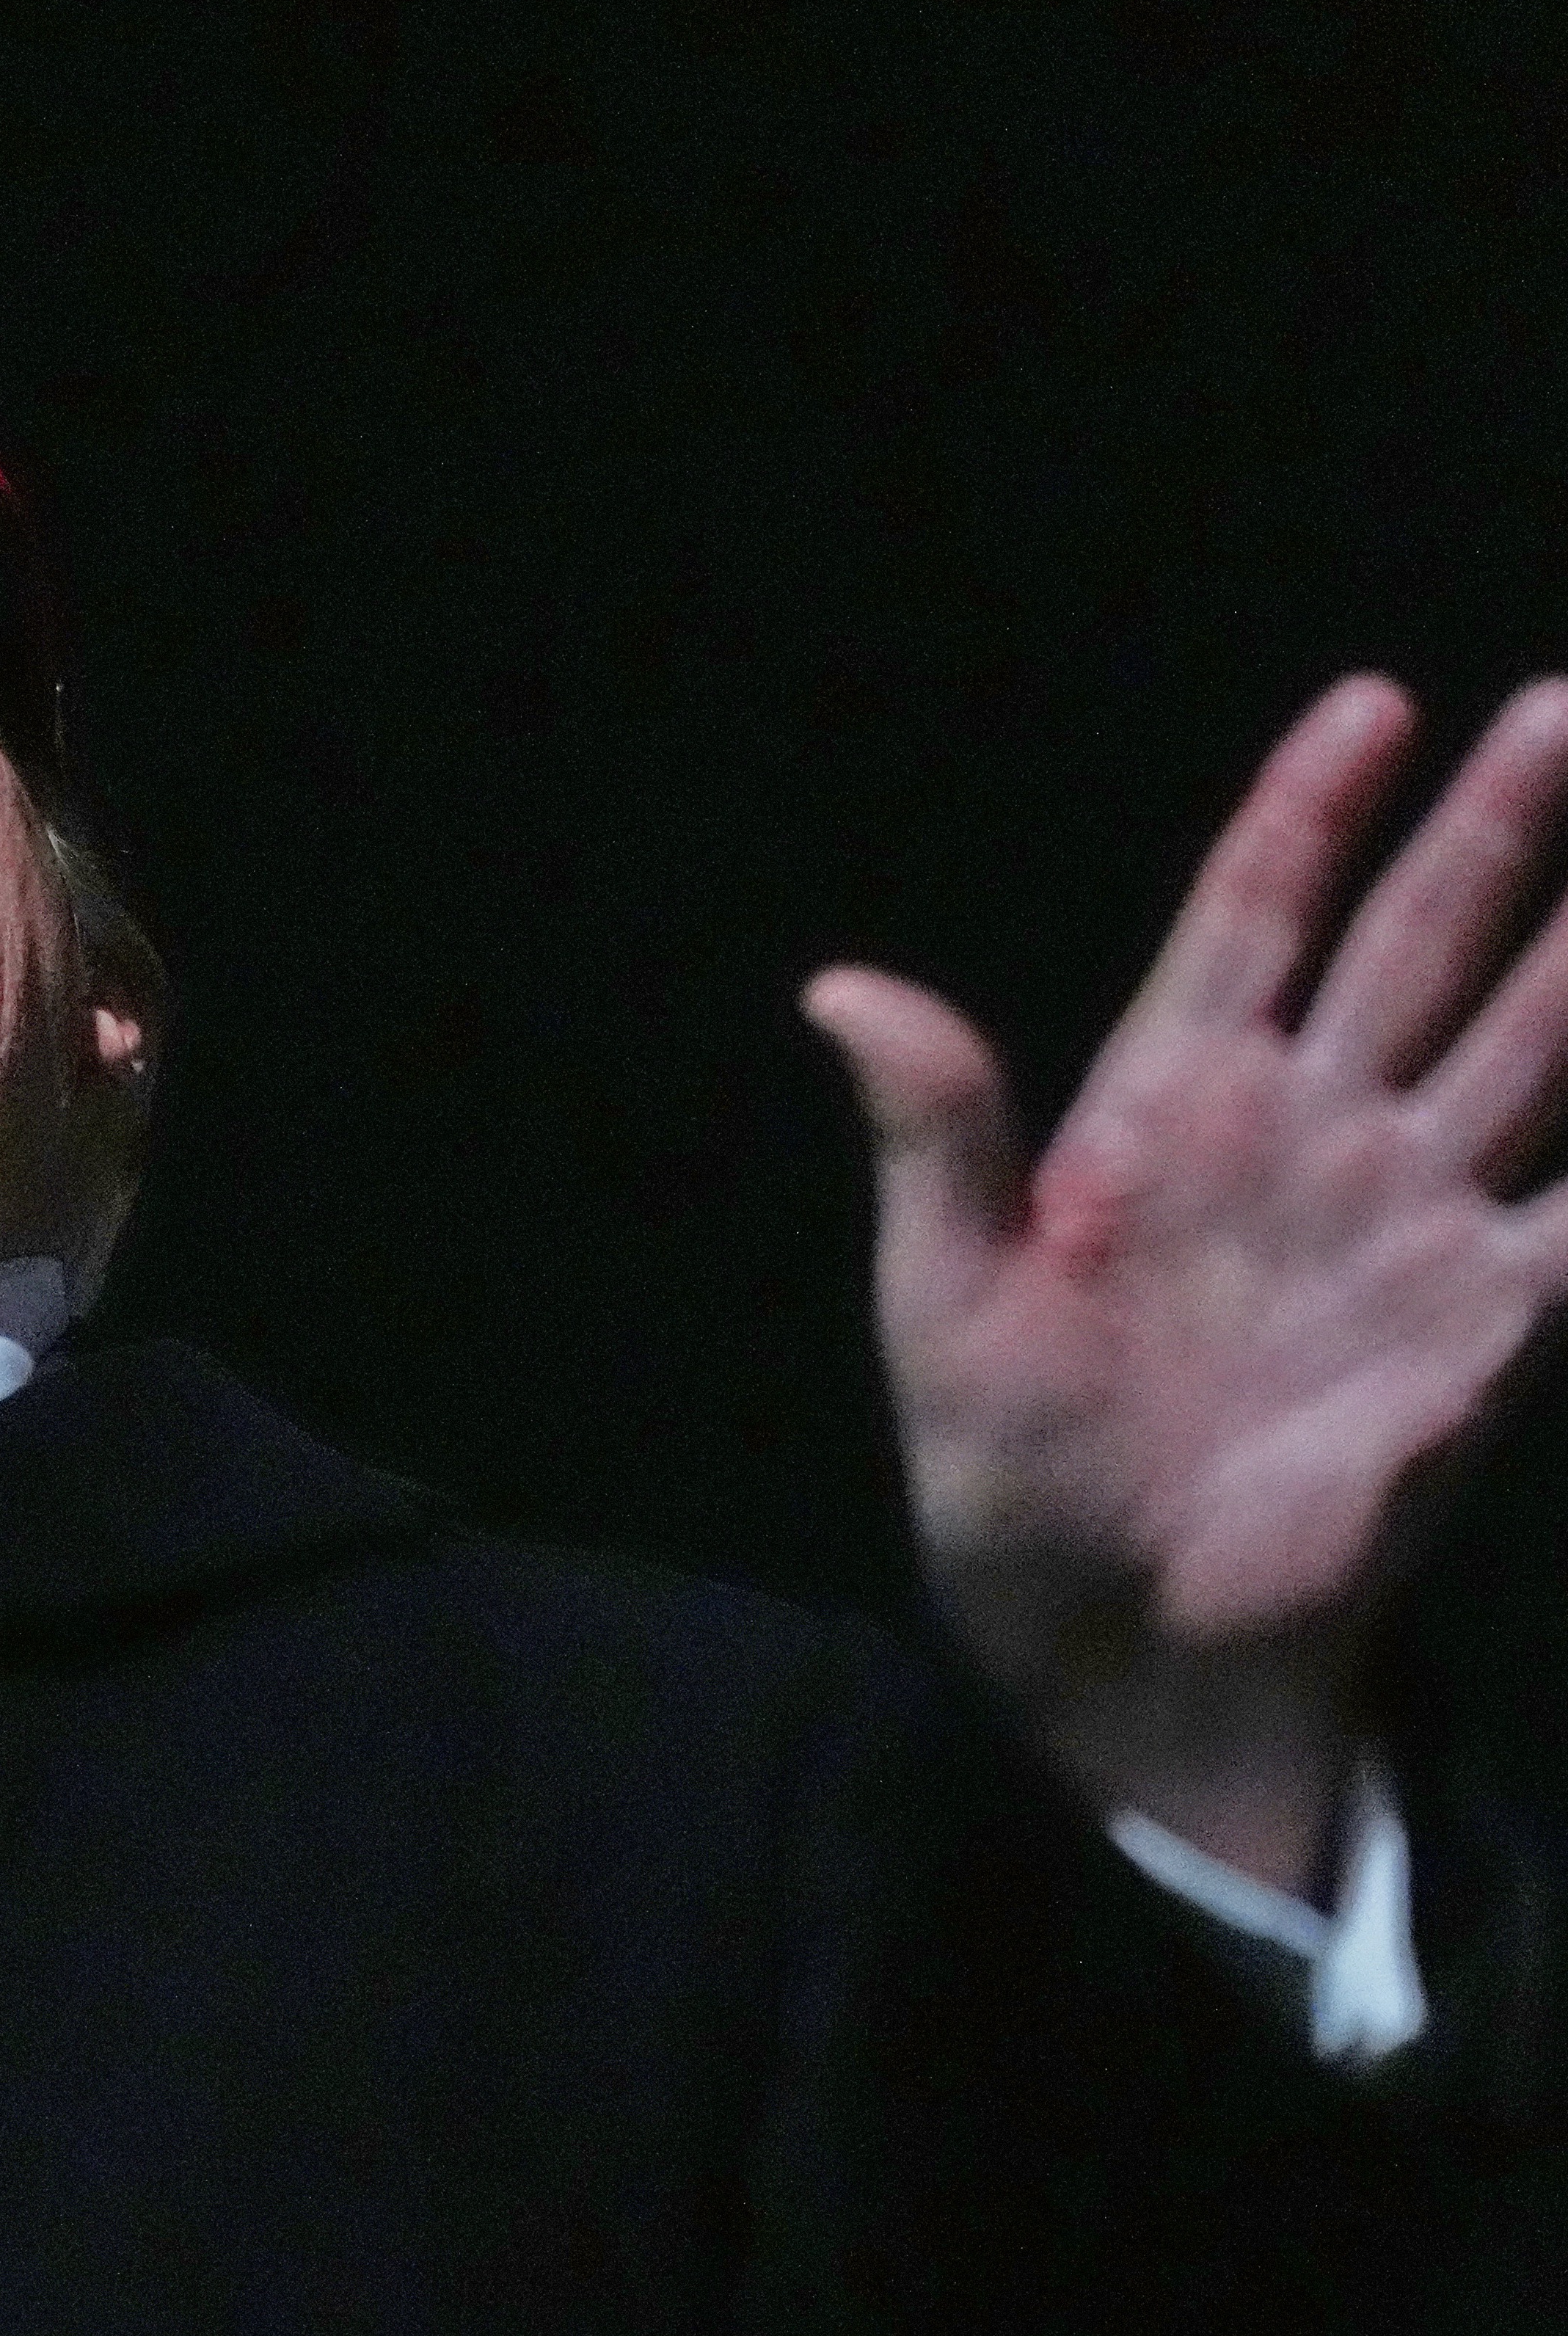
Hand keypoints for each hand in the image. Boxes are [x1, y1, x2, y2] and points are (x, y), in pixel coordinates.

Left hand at [806, 676, 1567, 1894]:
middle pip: (1416, 947)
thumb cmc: (1007, 1469)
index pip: (1250, 923)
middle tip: (1564, 707)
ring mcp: (1407, 1221)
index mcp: (1167, 1114)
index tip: (1374, 703)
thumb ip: (935, 1135)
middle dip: (1495, 831)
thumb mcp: (944, 1298)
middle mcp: (1305, 1139)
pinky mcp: (1489, 1321)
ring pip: (1529, 1043)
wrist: (1112, 1631)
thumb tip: (839, 989)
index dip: (1309, 815)